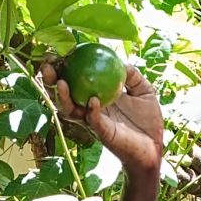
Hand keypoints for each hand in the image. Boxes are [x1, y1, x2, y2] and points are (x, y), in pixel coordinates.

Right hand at [42, 58, 164, 179]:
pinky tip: (92, 100)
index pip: (75, 80)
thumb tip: (121, 61)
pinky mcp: (103, 133)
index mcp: (96, 96)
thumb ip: (133, 76)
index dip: (63, 68)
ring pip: (71, 110)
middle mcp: (89, 109)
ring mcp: (94, 122)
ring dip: (63, 97)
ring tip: (60, 83)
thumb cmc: (148, 120)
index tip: (57, 54)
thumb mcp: (144, 92)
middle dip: (51, 81)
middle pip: (64, 94)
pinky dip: (91, 110)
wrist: (154, 146)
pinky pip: (93, 121)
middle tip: (46, 67)